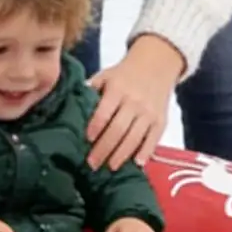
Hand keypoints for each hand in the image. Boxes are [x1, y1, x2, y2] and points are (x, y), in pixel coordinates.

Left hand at [86, 34, 184, 170]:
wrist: (157, 64)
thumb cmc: (124, 74)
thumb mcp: (106, 75)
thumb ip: (91, 90)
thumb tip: (70, 106)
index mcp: (117, 89)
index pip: (105, 111)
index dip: (96, 127)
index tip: (86, 140)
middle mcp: (134, 101)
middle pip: (118, 129)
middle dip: (104, 148)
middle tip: (92, 163)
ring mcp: (149, 112)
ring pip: (134, 138)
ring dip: (121, 155)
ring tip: (109, 167)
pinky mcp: (161, 121)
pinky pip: (153, 140)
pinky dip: (145, 153)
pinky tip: (136, 164)